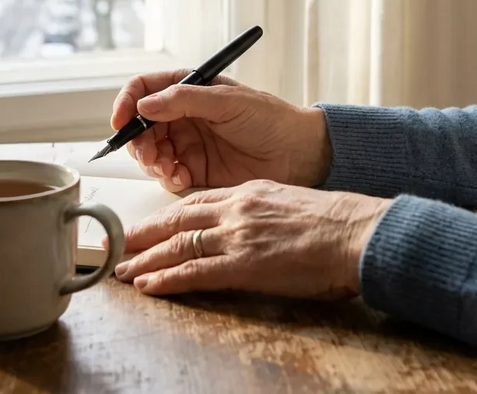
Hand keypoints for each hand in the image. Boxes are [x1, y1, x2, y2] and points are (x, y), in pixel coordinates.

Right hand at [111, 71, 331, 191]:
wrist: (298, 154)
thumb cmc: (270, 119)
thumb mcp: (227, 101)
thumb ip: (184, 100)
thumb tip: (145, 103)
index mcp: (189, 89)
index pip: (144, 89)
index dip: (126, 102)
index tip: (120, 120)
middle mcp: (183, 116)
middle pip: (141, 125)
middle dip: (139, 141)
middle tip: (150, 153)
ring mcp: (188, 143)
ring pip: (150, 152)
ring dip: (151, 161)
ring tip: (168, 167)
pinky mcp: (196, 169)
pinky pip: (167, 174)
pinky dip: (167, 177)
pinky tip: (180, 176)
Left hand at [112, 181, 390, 297]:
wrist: (354, 232)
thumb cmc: (334, 220)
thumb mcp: (291, 202)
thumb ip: (263, 210)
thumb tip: (252, 225)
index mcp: (249, 192)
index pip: (197, 202)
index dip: (169, 215)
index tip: (153, 225)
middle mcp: (236, 209)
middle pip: (178, 220)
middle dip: (146, 234)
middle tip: (122, 244)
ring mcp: (237, 236)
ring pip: (179, 245)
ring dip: (147, 259)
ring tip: (124, 269)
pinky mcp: (242, 265)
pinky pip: (194, 272)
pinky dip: (167, 278)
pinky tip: (149, 285)